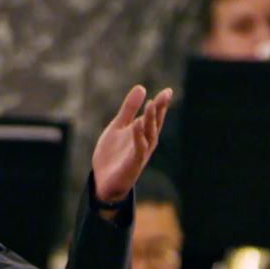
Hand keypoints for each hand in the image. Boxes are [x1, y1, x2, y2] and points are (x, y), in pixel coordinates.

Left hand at [91, 85, 171, 203]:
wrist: (102, 181)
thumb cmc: (113, 155)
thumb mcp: (118, 126)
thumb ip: (128, 109)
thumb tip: (141, 87)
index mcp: (142, 134)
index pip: (154, 118)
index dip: (161, 105)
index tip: (167, 91)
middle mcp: (145, 144)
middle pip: (154, 125)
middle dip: (159, 110)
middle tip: (164, 95)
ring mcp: (139, 155)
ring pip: (149, 136)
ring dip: (151, 121)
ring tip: (151, 104)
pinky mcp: (132, 165)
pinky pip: (138, 149)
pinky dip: (138, 137)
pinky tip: (137, 123)